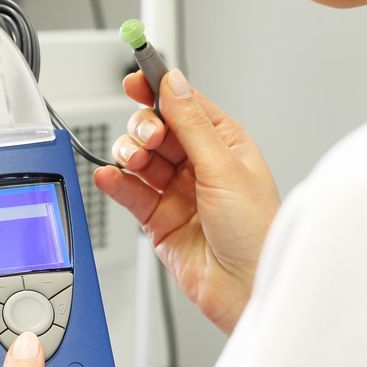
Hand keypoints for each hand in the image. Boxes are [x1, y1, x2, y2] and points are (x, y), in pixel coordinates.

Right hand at [94, 69, 279, 333]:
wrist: (246, 288)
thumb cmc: (256, 234)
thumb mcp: (224, 168)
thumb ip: (192, 124)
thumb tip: (174, 83)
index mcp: (226, 145)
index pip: (184, 105)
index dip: (158, 90)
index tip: (135, 78)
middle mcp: (201, 166)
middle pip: (157, 129)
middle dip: (145, 128)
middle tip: (150, 139)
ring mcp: (178, 193)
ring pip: (141, 159)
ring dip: (130, 154)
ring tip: (134, 161)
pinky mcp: (159, 221)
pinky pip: (131, 193)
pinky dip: (116, 183)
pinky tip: (109, 177)